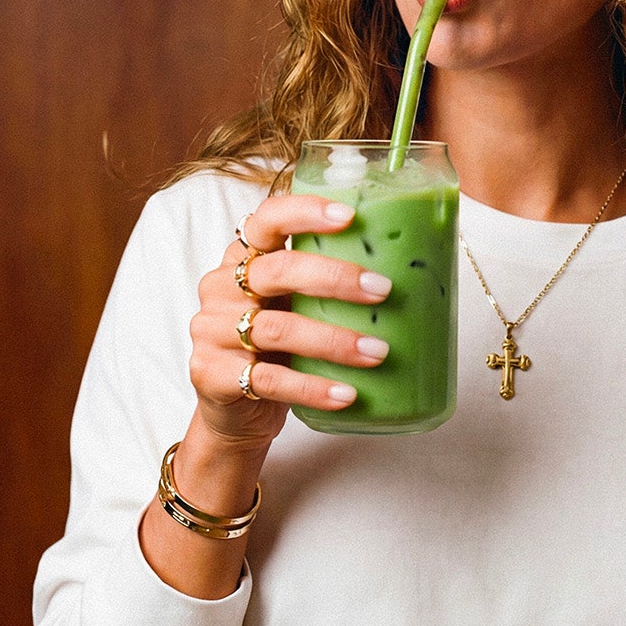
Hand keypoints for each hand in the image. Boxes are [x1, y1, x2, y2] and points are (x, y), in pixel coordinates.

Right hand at [187, 193, 392, 448]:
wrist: (235, 413)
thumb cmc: (277, 350)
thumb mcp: (295, 309)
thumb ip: (326, 289)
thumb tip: (413, 271)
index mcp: (243, 259)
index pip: (267, 219)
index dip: (305, 212)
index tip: (350, 216)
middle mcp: (222, 288)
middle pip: (277, 270)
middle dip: (335, 278)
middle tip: (383, 289)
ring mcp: (212, 332)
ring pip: (276, 328)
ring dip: (333, 340)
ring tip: (377, 352)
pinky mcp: (212, 376)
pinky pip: (269, 380)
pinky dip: (313, 388)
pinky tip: (346, 394)